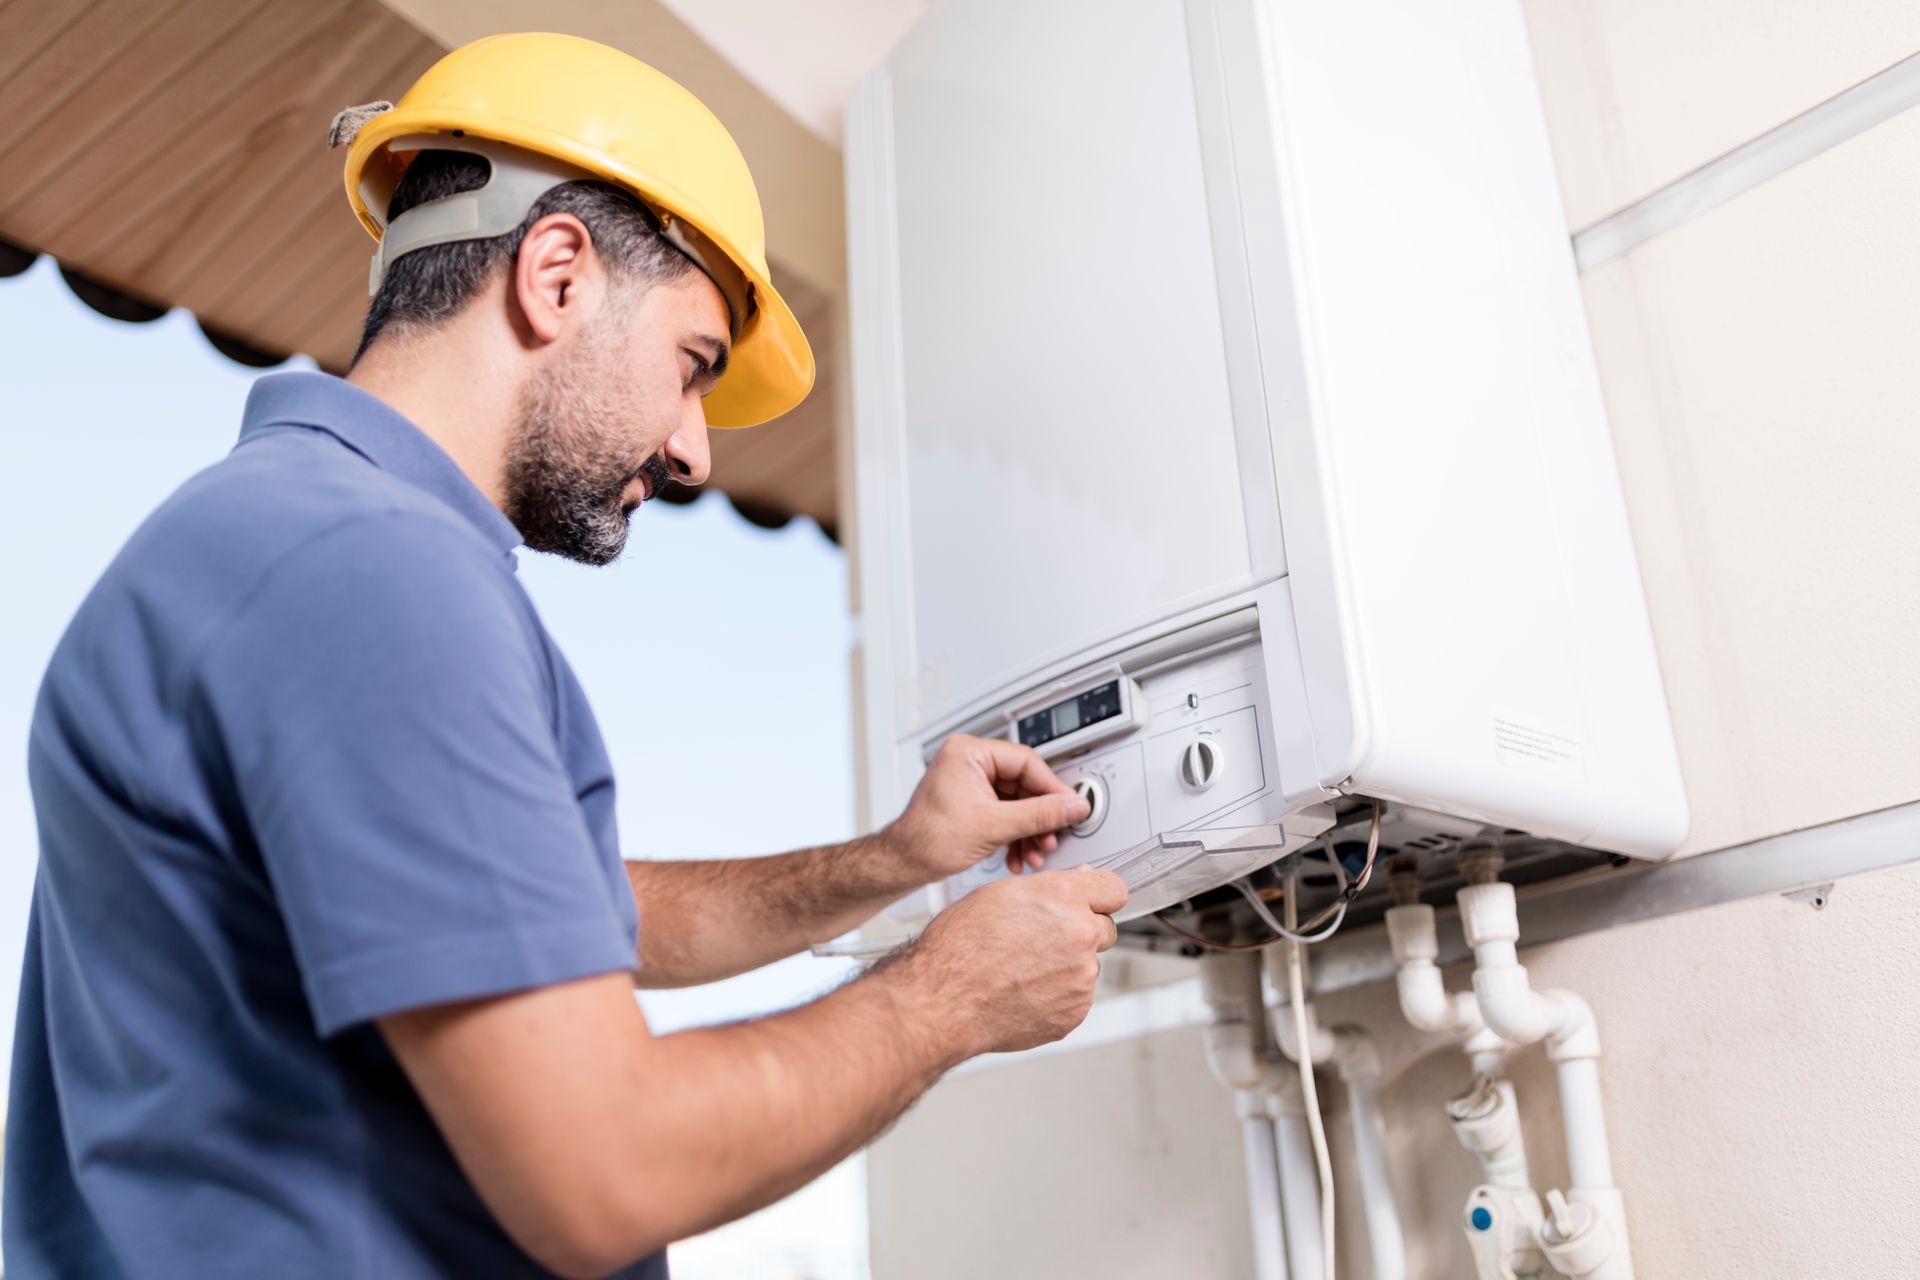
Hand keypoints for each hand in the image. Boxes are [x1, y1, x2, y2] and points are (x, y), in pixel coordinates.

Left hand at [885, 735, 1091, 880]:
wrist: (902, 864)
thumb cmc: (928, 839)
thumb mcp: (994, 826)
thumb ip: (1040, 815)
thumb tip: (1073, 806)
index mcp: (969, 752)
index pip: (1026, 762)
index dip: (1052, 789)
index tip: (1071, 807)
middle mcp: (969, 761)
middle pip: (1024, 784)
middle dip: (1039, 818)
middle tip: (1052, 836)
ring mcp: (970, 782)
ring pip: (1017, 802)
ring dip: (1030, 830)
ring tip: (1036, 853)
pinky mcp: (971, 801)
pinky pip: (1005, 812)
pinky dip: (1015, 834)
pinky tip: (1019, 855)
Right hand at [907, 868, 1128, 1055]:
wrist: (943, 1000)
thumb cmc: (959, 947)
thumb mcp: (998, 894)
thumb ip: (1049, 889)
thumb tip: (1077, 884)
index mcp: (1063, 898)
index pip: (1114, 889)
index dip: (1100, 896)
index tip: (1094, 902)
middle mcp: (1080, 935)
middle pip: (1105, 929)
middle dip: (1083, 932)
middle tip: (1043, 941)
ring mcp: (1081, 977)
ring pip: (1087, 966)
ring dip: (1067, 967)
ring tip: (1022, 970)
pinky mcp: (1075, 1011)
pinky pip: (1076, 997)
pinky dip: (1057, 995)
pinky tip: (1024, 991)